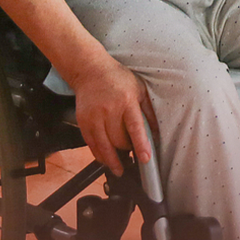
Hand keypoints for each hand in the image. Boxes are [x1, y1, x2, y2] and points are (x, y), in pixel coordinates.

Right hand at [73, 57, 154, 172]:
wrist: (90, 70)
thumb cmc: (118, 79)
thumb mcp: (139, 89)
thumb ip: (148, 110)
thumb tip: (156, 131)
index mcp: (126, 101)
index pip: (135, 127)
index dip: (140, 145)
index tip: (145, 159)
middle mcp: (109, 110)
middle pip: (118, 140)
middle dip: (127, 151)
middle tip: (133, 155)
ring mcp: (94, 117)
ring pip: (104, 146)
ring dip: (112, 160)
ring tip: (119, 168)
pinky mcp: (83, 122)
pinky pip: (91, 144)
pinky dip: (99, 155)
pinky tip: (106, 159)